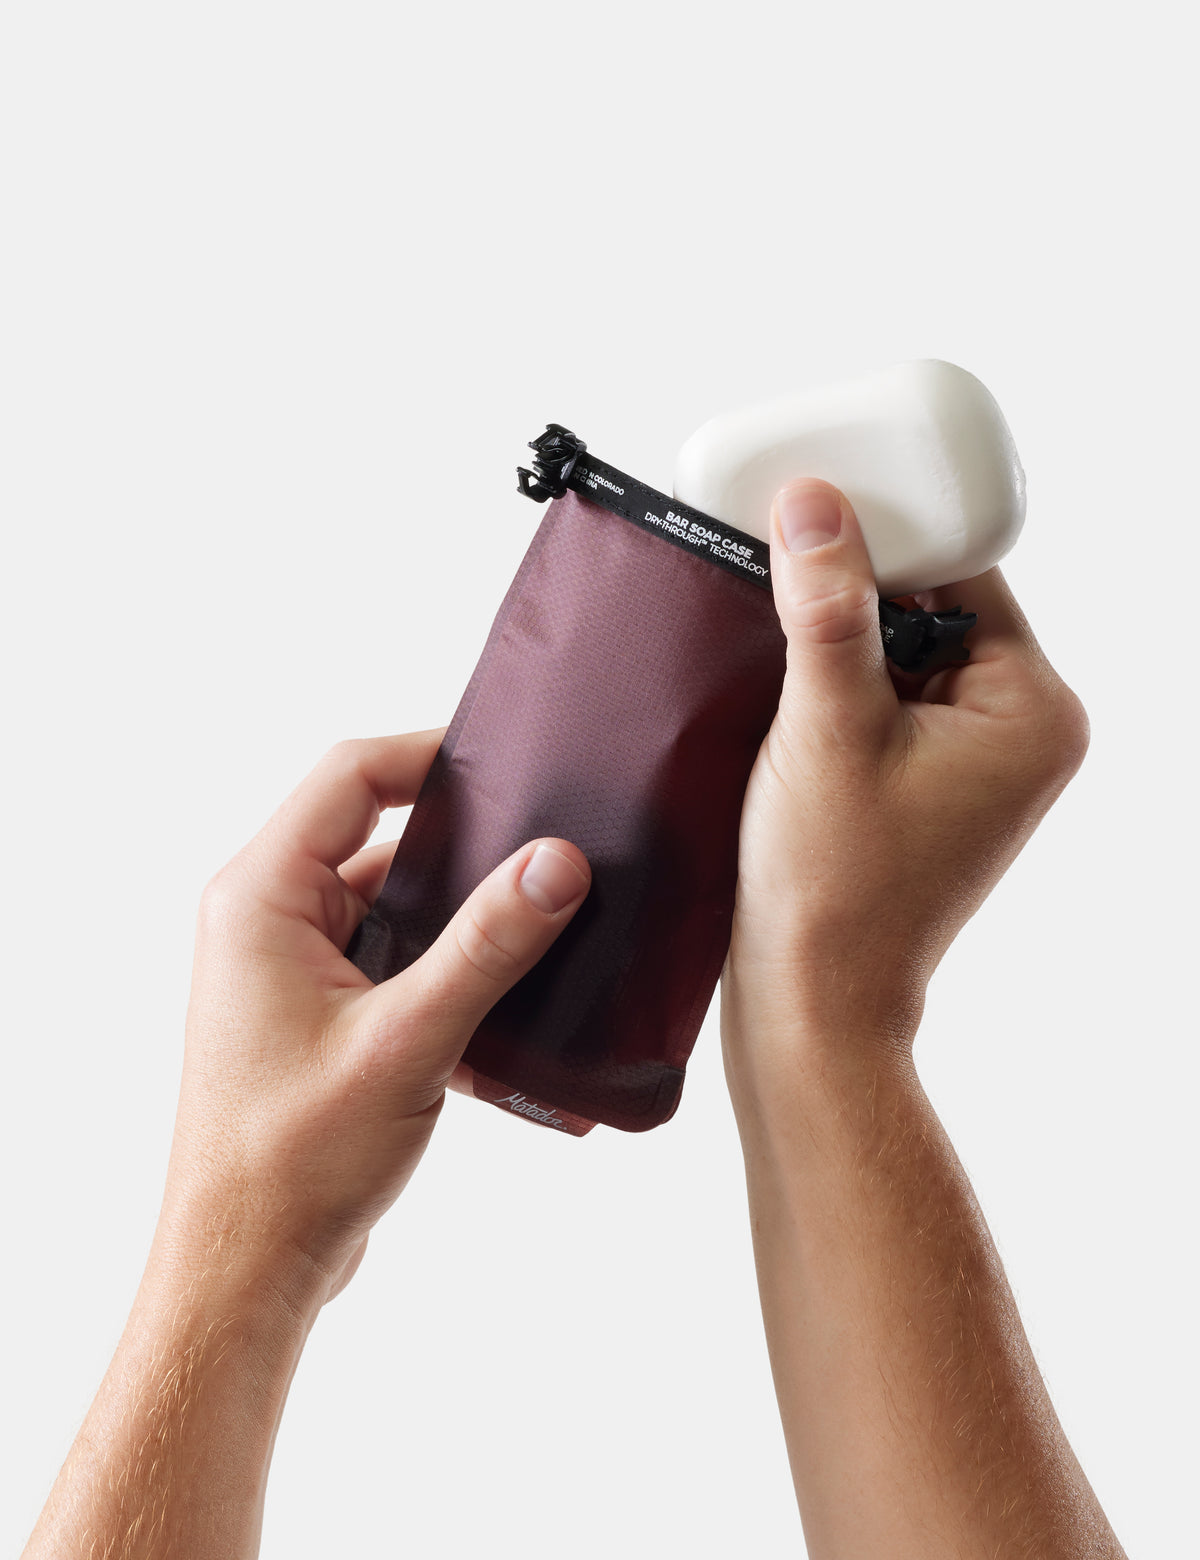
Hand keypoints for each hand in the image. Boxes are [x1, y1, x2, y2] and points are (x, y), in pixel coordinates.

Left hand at [160, 729, 590, 1316]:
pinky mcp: (323, 1015)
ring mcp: (294, 969)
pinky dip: (450, 980)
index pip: (351, 776)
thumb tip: (557, 862)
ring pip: (397, 909)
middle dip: (467, 851)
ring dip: (464, 926)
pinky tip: (512, 1016)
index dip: (430, 757)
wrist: (249, 1270)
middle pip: (381, 839)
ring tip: (546, 931)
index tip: (511, 762)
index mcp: (262, 898)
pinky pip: (397, 965)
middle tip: (548, 848)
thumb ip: (486, 946)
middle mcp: (269, 919)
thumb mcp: (406, 1041)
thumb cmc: (293, 1161)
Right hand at [723, 479, 1088, 1086]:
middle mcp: (1023, 732)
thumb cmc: (833, 885)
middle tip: (778, 577)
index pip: (964, 572)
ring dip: (840, 642)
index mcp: (1033, 709)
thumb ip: (827, 609)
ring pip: (904, 654)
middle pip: (935, 608)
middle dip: (855, 593)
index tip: (812, 512)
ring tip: (775, 650)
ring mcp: (981, 764)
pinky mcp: (935, 787)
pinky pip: (891, 702)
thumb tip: (816, 502)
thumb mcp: (827, 726)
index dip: (886, 536)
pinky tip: (787, 695)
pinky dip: (839, 688)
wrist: (813, 1001)